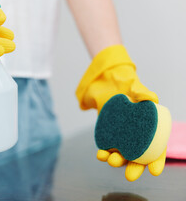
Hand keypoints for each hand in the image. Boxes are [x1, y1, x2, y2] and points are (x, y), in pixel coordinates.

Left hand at [76, 45, 168, 180]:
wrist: (105, 81)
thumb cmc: (125, 84)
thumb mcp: (135, 87)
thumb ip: (143, 93)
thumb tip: (152, 99)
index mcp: (148, 127)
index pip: (156, 148)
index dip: (156, 161)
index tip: (154, 171)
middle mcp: (135, 134)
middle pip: (137, 156)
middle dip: (134, 168)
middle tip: (130, 177)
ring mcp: (120, 134)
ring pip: (121, 154)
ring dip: (117, 162)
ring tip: (111, 161)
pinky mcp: (107, 132)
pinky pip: (106, 146)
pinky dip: (103, 152)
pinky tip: (100, 154)